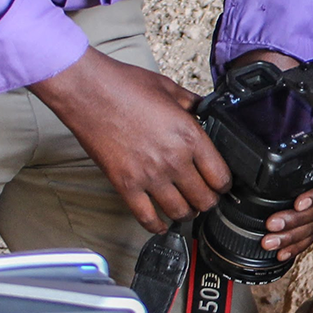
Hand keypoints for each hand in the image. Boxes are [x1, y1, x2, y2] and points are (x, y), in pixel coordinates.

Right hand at [30, 48, 230, 232]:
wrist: (87, 91)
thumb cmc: (124, 86)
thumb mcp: (170, 89)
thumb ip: (193, 104)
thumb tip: (206, 111)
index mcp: (190, 136)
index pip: (221, 177)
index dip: (224, 183)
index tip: (220, 183)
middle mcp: (173, 160)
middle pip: (205, 199)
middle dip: (208, 200)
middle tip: (205, 197)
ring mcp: (149, 176)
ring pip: (180, 212)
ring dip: (186, 213)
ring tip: (186, 207)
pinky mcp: (125, 185)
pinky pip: (146, 218)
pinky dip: (156, 225)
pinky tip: (161, 223)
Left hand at [220, 49, 312, 262]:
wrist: (280, 132)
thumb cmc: (274, 129)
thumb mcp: (268, 122)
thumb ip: (264, 117)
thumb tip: (248, 96)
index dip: (310, 196)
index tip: (295, 203)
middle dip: (292, 221)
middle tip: (272, 225)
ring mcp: (311, 202)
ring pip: (310, 225)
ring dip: (291, 236)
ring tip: (270, 241)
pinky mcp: (302, 218)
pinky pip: (306, 235)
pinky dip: (294, 246)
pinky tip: (282, 253)